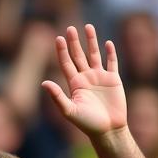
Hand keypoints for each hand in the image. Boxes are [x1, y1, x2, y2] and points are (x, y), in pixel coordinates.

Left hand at [41, 24, 125, 138]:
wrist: (107, 130)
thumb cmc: (87, 123)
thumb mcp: (69, 110)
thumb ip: (57, 97)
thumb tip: (43, 83)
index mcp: (74, 84)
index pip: (66, 63)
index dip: (62, 51)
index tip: (58, 38)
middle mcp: (86, 78)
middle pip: (78, 56)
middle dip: (74, 42)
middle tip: (70, 27)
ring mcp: (100, 78)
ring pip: (94, 55)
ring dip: (91, 41)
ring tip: (88, 27)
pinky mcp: (113, 80)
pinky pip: (112, 62)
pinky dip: (110, 53)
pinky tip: (107, 43)